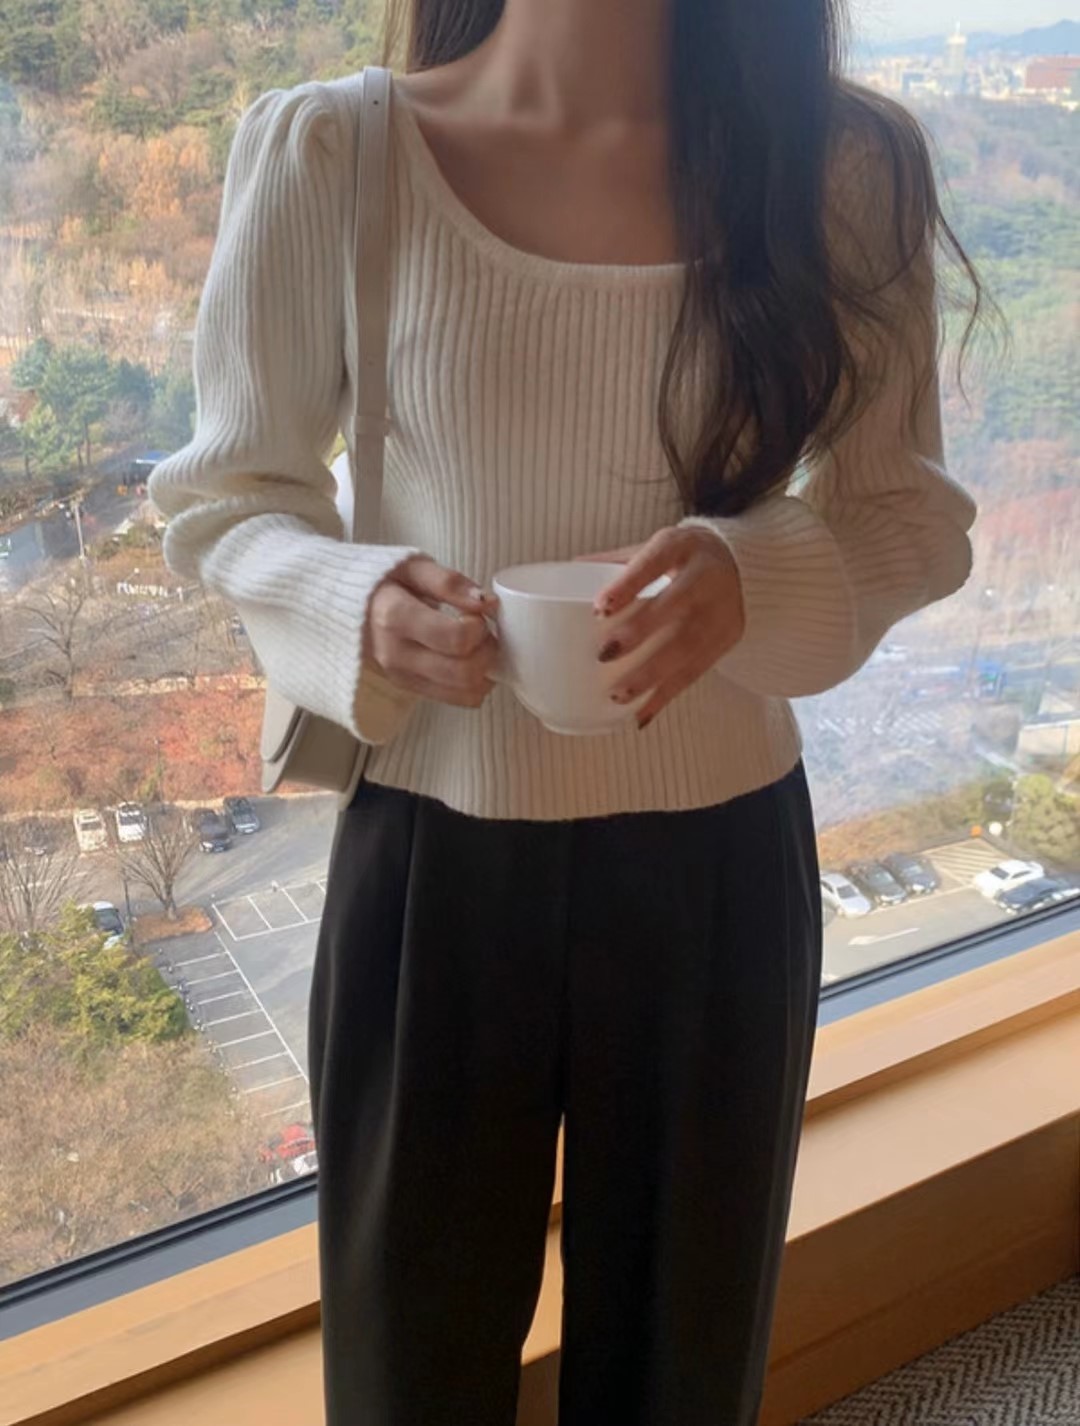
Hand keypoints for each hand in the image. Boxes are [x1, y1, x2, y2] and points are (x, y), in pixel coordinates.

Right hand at [363, 556, 499, 708]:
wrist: (348, 606)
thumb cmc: (386, 582)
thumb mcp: (414, 567)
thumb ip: (450, 582)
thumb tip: (487, 602)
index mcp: (395, 617)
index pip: (454, 638)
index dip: (479, 627)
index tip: (476, 613)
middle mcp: (395, 654)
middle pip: (462, 672)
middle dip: (487, 652)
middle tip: (484, 631)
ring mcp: (401, 677)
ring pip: (464, 692)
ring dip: (485, 671)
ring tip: (478, 646)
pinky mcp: (409, 689)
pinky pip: (457, 700)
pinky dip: (475, 685)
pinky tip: (470, 661)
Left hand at [575, 526, 744, 727]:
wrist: (743, 564)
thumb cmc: (682, 557)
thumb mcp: (654, 547)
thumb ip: (614, 563)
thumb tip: (566, 571)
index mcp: (682, 546)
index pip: (655, 561)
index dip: (628, 584)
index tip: (600, 608)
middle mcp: (707, 576)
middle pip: (677, 604)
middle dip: (641, 630)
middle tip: (604, 654)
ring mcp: (722, 609)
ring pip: (689, 645)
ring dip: (652, 674)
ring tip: (619, 696)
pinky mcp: (728, 638)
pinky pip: (696, 671)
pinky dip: (666, 695)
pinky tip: (642, 714)